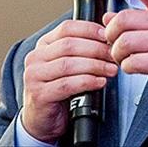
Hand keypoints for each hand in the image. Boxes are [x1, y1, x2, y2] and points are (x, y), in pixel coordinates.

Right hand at [21, 20, 117, 142]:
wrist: (43, 119)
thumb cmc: (59, 88)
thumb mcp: (69, 63)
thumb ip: (82, 48)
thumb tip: (106, 35)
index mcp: (44, 44)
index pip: (67, 28)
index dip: (89, 30)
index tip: (107, 36)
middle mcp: (36, 57)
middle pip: (69, 45)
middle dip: (96, 49)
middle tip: (113, 55)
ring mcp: (34, 76)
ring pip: (68, 64)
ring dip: (95, 66)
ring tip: (110, 69)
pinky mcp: (39, 94)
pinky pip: (67, 85)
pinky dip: (87, 82)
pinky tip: (99, 82)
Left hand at [101, 0, 147, 103]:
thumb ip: (141, 20)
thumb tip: (108, 17)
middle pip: (124, 19)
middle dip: (111, 33)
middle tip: (113, 42)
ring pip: (125, 42)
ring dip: (117, 53)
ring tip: (124, 58)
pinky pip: (133, 62)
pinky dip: (127, 67)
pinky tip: (134, 67)